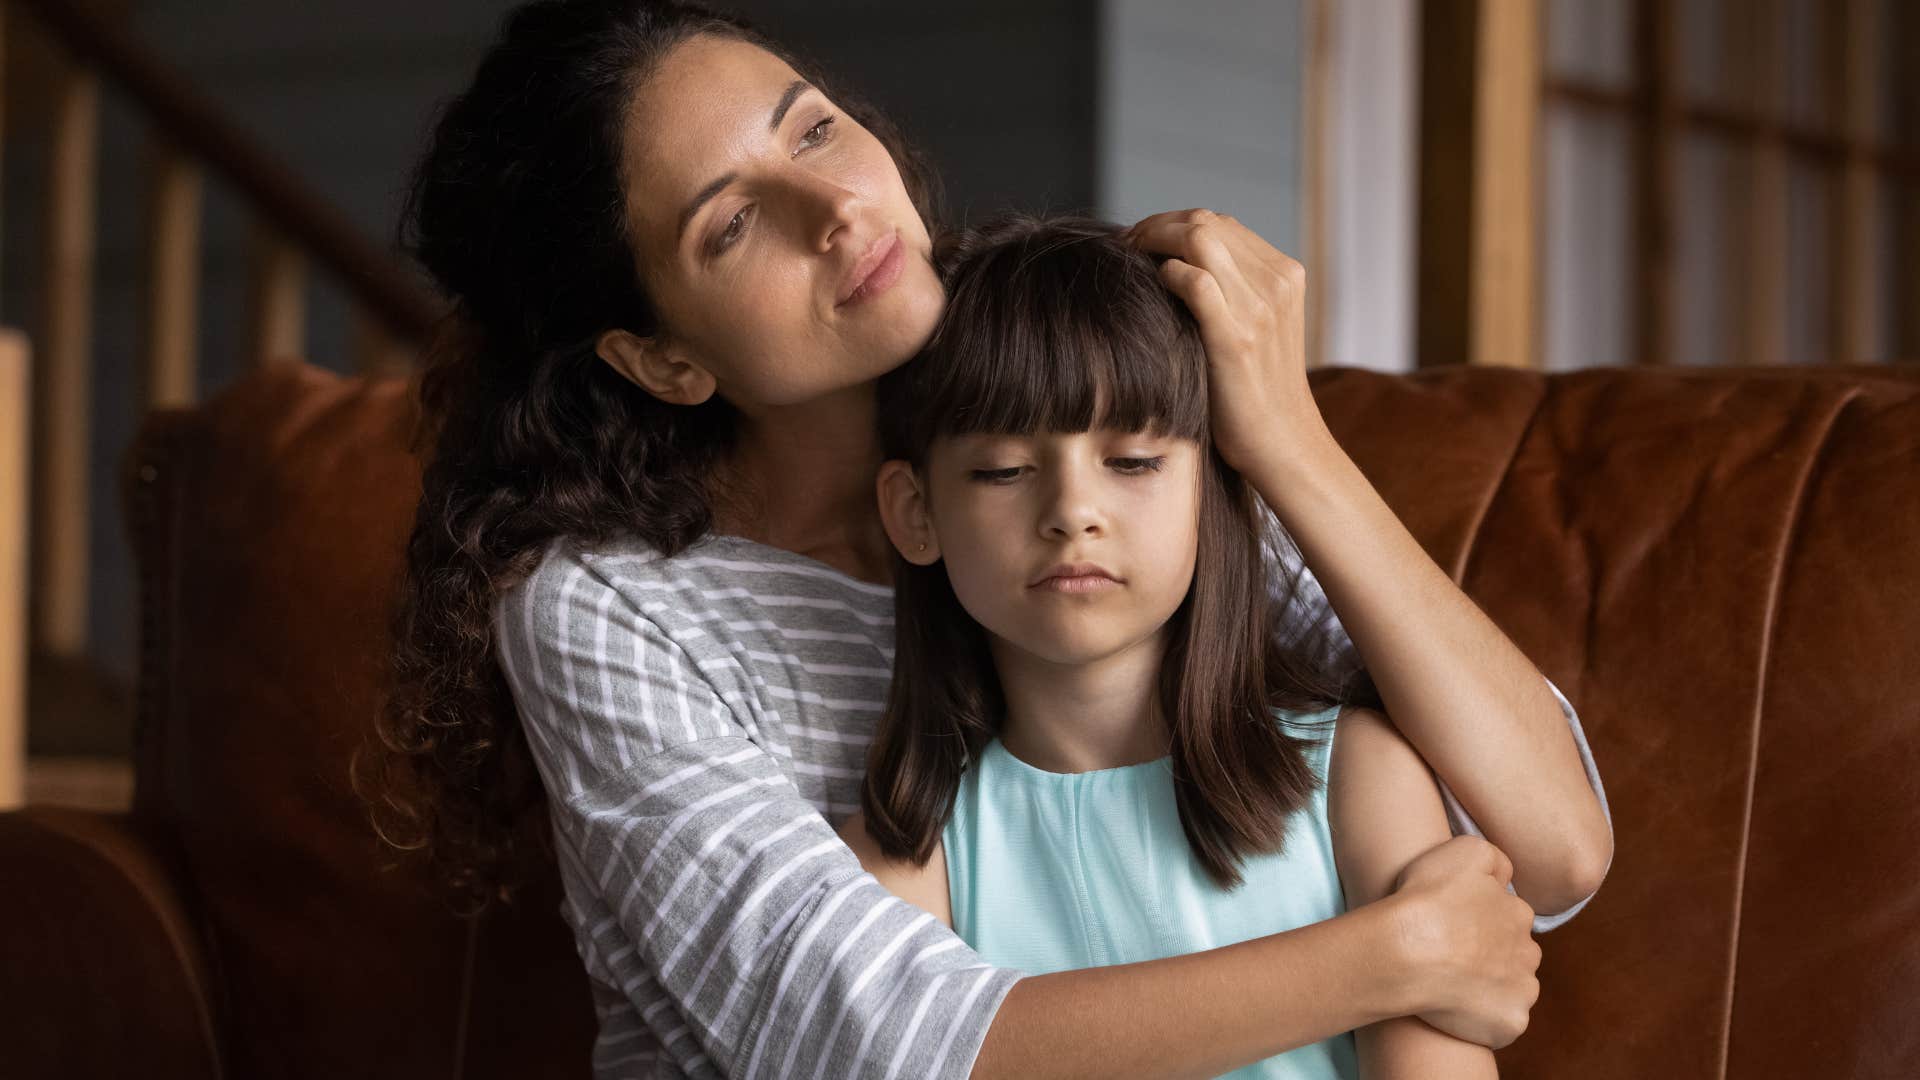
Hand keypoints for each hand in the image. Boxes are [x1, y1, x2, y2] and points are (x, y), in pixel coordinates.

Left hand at [1123, 208, 1329, 473]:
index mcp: (1284, 274)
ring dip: (1152, 242)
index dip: (1173, 225)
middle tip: (1123, 247)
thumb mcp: (1257, 328)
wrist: (1284, 446)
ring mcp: (1260, 306)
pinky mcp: (1237, 337)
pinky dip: (1163, 274)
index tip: (1140, 243)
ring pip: (1198, 237)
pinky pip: (1192, 279)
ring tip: (1126, 261)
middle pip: (1206, 222)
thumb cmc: (1257, 394)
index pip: (1220, 224)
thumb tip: (1172, 264)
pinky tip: (1148, 289)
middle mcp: (1277, 281)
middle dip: (1155, 227)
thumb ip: (1232, 292)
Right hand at [1386, 835, 1541, 1048]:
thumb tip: (1507, 876)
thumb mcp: (1464, 852)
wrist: (1406, 951)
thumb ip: (1495, 859)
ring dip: (1490, 988)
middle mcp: (1528, 951)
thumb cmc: (1426, 899)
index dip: (1478, 924)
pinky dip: (1483, 1020)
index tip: (1452, 928)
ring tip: (1450, 984)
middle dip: (1491, 957)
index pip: (1508, 919)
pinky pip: (1502, 1024)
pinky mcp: (1510, 1022)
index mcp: (1518, 913)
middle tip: (1451, 957)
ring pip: (1512, 989)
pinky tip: (1454, 1008)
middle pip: (1515, 955)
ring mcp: (1522, 990)